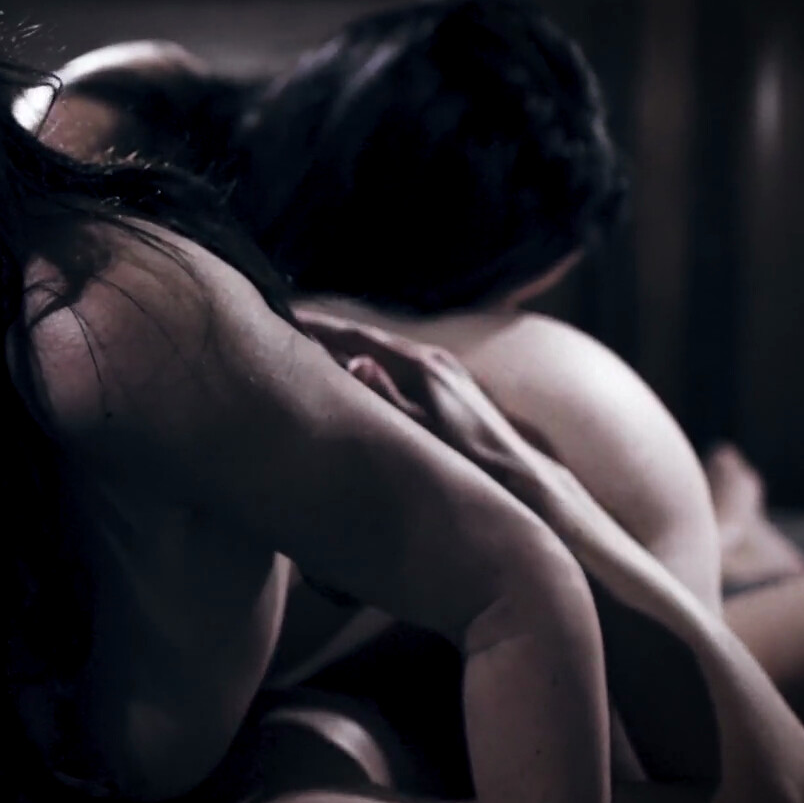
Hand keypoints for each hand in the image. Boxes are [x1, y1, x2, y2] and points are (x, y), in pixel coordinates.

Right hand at [295, 310, 572, 500]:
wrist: (531, 488)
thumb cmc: (474, 468)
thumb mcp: (425, 437)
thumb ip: (387, 400)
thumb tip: (354, 363)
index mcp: (421, 366)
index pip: (354, 336)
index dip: (313, 325)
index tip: (273, 314)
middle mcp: (434, 360)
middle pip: (365, 339)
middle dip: (323, 334)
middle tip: (277, 330)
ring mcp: (446, 373)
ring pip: (382, 354)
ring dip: (346, 350)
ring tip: (306, 351)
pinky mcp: (453, 390)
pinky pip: (398, 368)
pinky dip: (370, 367)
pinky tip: (355, 380)